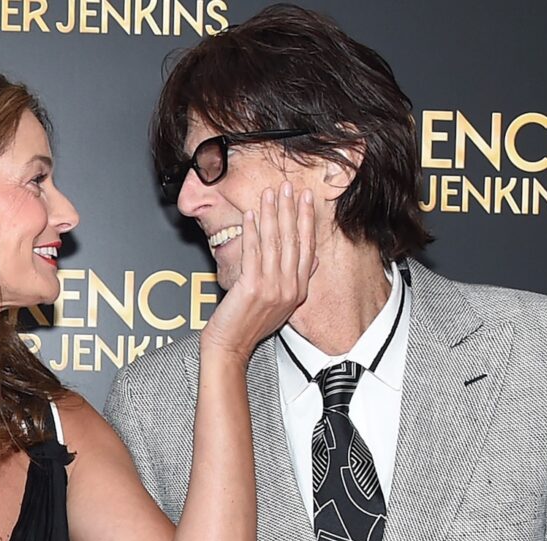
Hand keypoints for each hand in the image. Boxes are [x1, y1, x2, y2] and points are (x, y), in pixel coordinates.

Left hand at [201, 181, 316, 359]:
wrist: (232, 346)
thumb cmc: (250, 325)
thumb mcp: (284, 305)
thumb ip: (298, 280)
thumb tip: (314, 259)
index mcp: (298, 291)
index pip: (307, 248)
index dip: (307, 221)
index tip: (307, 200)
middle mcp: (288, 288)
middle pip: (292, 241)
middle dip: (291, 210)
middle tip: (289, 187)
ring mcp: (271, 288)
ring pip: (273, 243)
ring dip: (271, 215)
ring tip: (269, 194)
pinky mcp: (251, 287)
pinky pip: (252, 252)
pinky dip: (251, 231)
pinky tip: (250, 215)